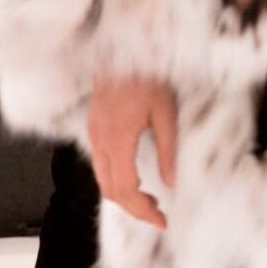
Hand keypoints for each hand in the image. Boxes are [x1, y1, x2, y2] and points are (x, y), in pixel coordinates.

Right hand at [90, 76, 178, 230]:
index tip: (163, 221)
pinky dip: (115, 178)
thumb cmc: (148, 73)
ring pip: (102, 178)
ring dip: (123, 195)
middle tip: (159, 214)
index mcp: (117, 139)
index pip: (125, 190)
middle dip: (133, 208)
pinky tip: (135, 177)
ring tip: (150, 199)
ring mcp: (94, 133)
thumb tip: (172, 183)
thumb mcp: (166, 112)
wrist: (125, 46)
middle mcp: (100, 139)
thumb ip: (168, 149)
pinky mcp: (94, 125)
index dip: (143, 211)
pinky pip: (100, 163)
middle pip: (109, 190)